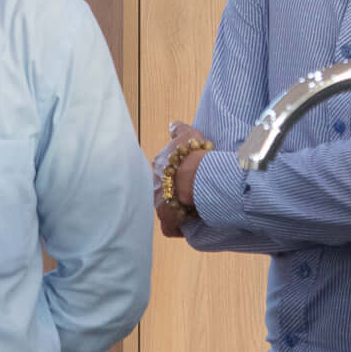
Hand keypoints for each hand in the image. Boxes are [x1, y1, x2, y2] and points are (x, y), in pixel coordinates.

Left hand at [153, 121, 210, 237]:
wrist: (195, 176)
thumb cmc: (193, 154)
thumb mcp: (189, 134)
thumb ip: (179, 129)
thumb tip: (172, 124)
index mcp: (160, 165)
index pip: (164, 170)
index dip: (176, 173)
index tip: (186, 175)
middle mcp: (155, 184)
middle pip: (162, 188)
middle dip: (172, 191)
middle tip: (188, 191)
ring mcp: (159, 202)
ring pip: (165, 206)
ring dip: (175, 207)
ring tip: (191, 207)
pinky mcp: (167, 219)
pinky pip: (170, 227)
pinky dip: (177, 227)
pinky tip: (186, 225)